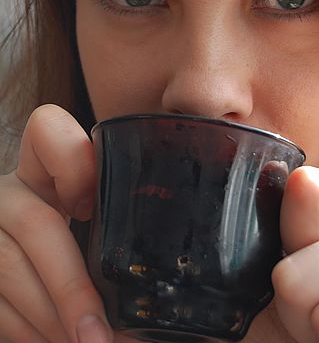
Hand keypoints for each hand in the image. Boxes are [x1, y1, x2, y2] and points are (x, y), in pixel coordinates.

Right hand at [0, 104, 112, 341]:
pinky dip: (33, 335)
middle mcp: (8, 193)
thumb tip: (168, 263)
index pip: (47, 129)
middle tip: (101, 334)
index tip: (92, 206)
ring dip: (55, 322)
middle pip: (36, 224)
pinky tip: (60, 341)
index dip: (73, 162)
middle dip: (71, 288)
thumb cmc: (76, 240)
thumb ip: (115, 218)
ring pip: (9, 275)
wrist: (21, 256)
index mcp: (39, 168)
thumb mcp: (90, 220)